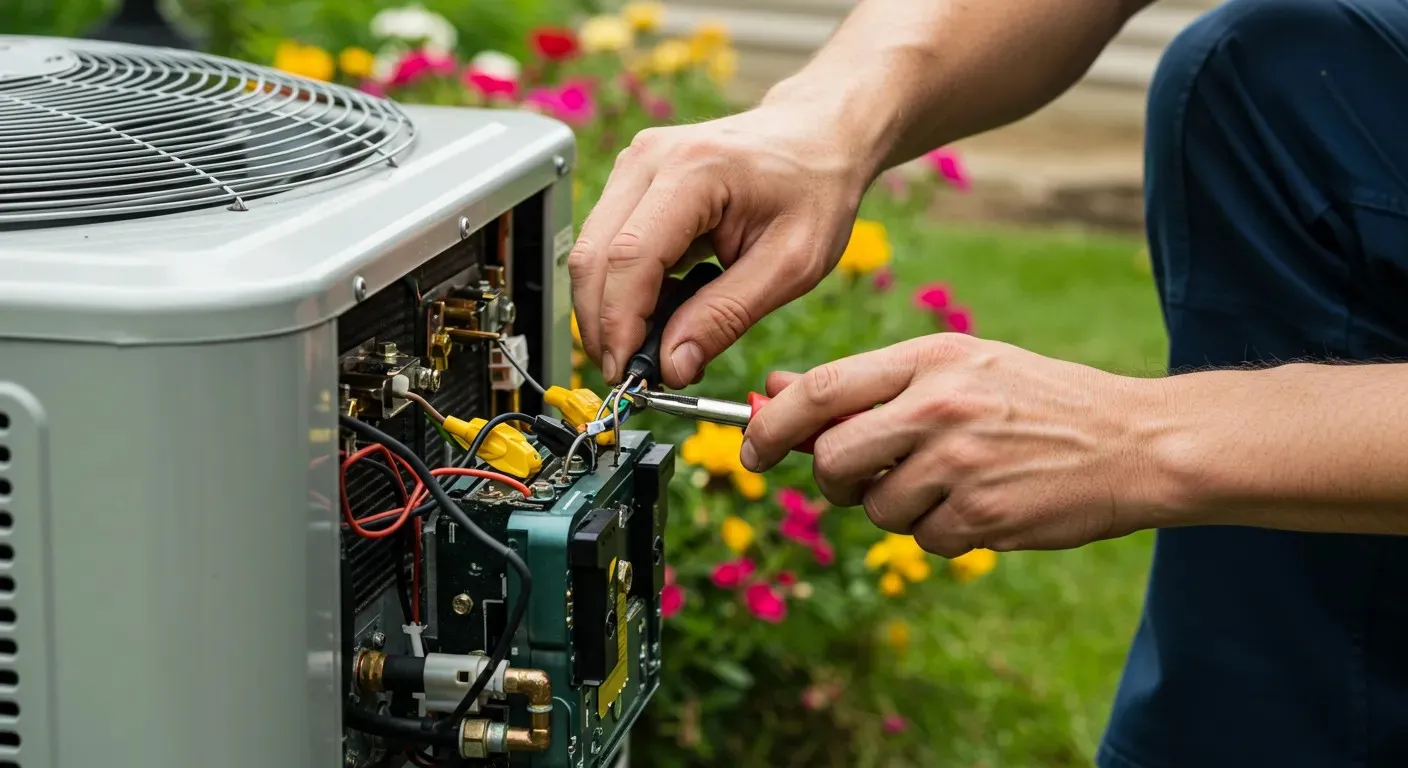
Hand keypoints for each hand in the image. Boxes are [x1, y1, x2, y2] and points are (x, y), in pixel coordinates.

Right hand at [569, 103, 874, 387]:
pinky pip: (606, 244)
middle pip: (594, 257)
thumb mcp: (791, 266)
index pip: (631, 257)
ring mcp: (635, 164)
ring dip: (609, 310)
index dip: (620, 323)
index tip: (628, 373)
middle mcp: (651, 158)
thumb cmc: (814, 190)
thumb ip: (727, 316)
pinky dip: (622, 289)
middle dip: (604, 326)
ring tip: (653, 347)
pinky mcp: (632, 179)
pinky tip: (659, 310)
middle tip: (633, 374)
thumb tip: (673, 365)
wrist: (817, 136)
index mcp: (696, 171)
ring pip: (590, 253)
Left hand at [742, 334, 1175, 555]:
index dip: (772, 423)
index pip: (821, 390)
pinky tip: (979, 504)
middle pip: (833, 457)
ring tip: (949, 482)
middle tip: (861, 476)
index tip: (751, 446)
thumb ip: (872, 382)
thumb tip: (779, 390)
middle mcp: (940, 406)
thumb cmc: (1037, 400)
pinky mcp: (983, 515)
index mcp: (930, 359)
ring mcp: (961, 463)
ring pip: (876, 507)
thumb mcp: (959, 367)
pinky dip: (939, 531)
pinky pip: (922, 538)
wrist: (1133, 441)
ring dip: (896, 507)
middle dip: (833, 477)